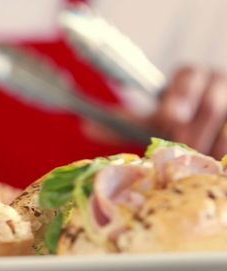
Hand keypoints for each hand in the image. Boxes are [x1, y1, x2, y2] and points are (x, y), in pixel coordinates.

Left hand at [83, 66, 226, 157]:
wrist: (206, 128)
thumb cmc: (174, 122)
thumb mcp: (150, 119)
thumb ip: (123, 122)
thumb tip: (86, 125)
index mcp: (189, 77)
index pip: (188, 76)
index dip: (180, 95)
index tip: (171, 116)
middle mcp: (217, 82)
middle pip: (212, 102)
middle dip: (195, 129)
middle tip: (182, 149)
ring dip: (213, 143)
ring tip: (199, 161)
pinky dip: (225, 149)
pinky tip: (217, 163)